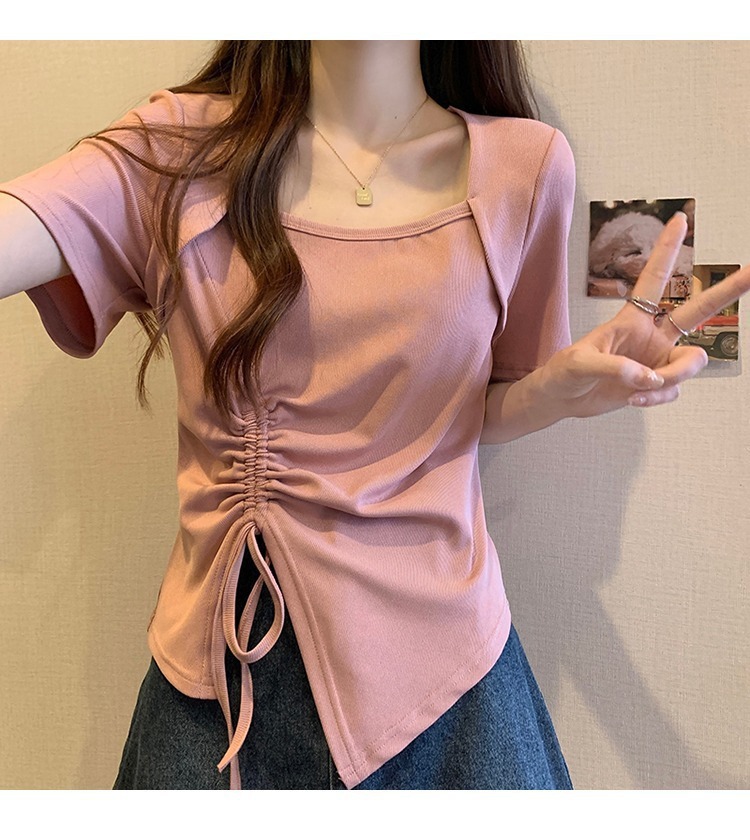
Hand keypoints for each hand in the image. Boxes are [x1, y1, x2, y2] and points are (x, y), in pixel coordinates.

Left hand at [538, 211, 749, 417]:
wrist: (561, 400)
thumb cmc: (563, 373)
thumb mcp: (580, 364)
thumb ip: (615, 367)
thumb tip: (648, 377)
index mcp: (631, 319)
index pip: (653, 279)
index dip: (667, 250)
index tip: (680, 219)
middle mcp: (652, 335)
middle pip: (698, 310)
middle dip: (728, 290)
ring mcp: (658, 359)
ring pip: (692, 362)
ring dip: (670, 378)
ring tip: (639, 388)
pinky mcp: (657, 383)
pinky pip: (674, 390)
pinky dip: (657, 397)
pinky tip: (634, 399)